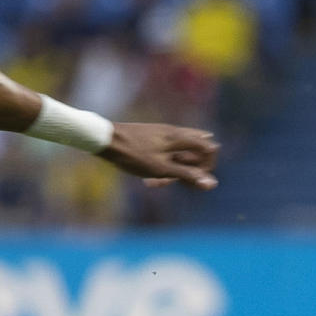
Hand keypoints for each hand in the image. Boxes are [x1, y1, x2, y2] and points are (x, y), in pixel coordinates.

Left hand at [100, 122, 219, 189]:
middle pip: (195, 151)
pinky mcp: (150, 136)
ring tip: (155, 183)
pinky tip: (147, 178)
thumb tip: (212, 183)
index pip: (210, 148)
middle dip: (187, 170)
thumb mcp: (161, 169)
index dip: (208, 166)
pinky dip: (161, 165)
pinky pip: (165, 152)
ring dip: (172, 170)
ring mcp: (161, 132)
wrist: (103, 138)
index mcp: (180, 137)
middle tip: (168, 183)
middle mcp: (174, 132)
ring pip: (178, 153)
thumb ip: (187, 175)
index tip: (193, 179)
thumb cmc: (132, 155)